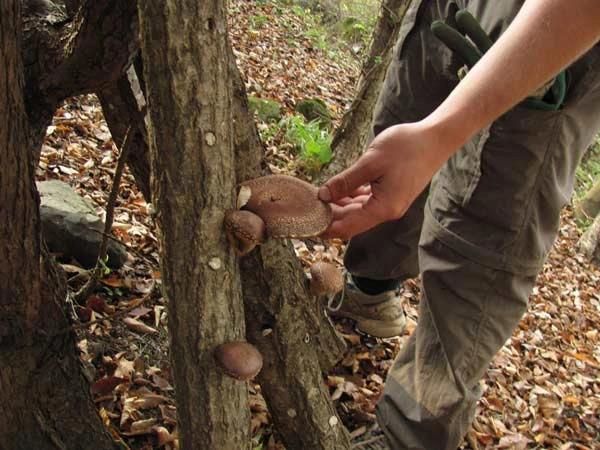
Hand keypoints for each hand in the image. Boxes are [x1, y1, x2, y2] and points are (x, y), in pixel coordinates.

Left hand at [318, 120, 448, 239]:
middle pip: (351, 221)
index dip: (326, 228)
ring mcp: (389, 202)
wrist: (435, 138)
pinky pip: (365, 200)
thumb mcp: (371, 161)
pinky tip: (336, 189)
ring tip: (316, 198)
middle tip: (306, 208)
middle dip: (329, 215)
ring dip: (338, 205)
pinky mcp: (390, 193)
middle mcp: (386, 210)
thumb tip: (323, 195)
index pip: (348, 228)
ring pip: (357, 210)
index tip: (306, 223)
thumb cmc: (406, 147)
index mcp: (383, 208)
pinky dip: (350, 196)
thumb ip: (346, 181)